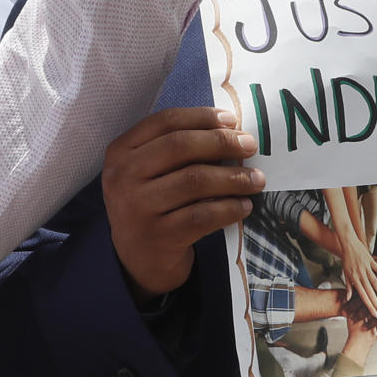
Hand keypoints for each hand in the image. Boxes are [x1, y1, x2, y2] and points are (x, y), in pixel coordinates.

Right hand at [103, 106, 261, 301]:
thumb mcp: (149, 171)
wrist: (137, 259)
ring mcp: (138, 207)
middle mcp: (124, 176)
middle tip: (250, 145)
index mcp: (120, 151)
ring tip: (256, 179)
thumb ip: (175, 148)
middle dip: (221, 142)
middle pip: (180, 146)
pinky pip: (202, 216)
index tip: (231, 120)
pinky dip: (229, 209)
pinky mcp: (158, 236)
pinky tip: (244, 206)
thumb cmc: (152, 203)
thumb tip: (230, 129)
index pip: (164, 122)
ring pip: (194, 181)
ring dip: (233, 177)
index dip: (201, 117)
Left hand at [337, 233, 376, 320]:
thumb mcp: (345, 273)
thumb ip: (348, 286)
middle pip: (370, 293)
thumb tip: (348, 299)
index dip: (368, 306)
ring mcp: (367, 268)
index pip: (362, 296)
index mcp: (354, 279)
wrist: (348, 242)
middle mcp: (361, 275)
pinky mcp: (371, 260)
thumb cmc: (347, 259)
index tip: (374, 315)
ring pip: (376, 283)